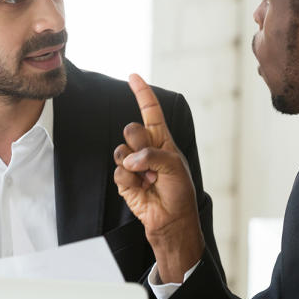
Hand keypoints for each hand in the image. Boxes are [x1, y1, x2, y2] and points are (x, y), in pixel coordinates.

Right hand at [113, 74, 203, 281]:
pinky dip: (130, 181)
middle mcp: (146, 149)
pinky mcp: (124, 181)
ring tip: (148, 179)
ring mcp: (133, 164)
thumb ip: (153, 155)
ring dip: (134, 165)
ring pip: (120, 150)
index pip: (150, 111)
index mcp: (162, 140)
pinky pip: (118, 172)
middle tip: (150, 161)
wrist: (171, 221)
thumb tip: (128, 159)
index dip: (142, 93)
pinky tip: (141, 189)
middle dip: (139, 142)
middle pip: (131, 129)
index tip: (133, 76)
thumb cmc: (179, 193)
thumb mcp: (175, 167)